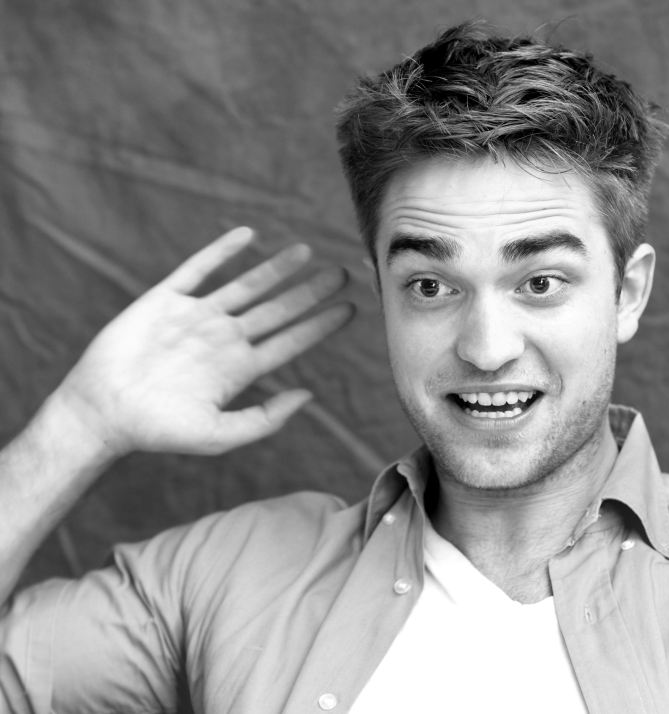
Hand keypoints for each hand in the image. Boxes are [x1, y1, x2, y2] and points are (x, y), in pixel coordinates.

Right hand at [53, 227, 352, 457]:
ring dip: (275, 269)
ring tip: (305, 252)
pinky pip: (198, 269)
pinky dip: (222, 252)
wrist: (101, 413)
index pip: (291, 340)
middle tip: (342, 274)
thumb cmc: (160, 431)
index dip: (321, 324)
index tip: (351, 308)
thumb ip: (266, 419)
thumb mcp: (220, 435)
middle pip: (277, 309)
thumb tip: (308, 396)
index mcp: (241, 368)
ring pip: (246, 286)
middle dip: (309, 292)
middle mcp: (224, 339)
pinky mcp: (165, 301)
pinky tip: (247, 237)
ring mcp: (197, 318)